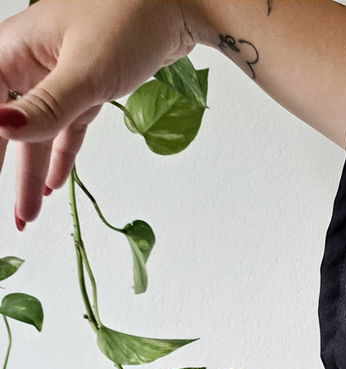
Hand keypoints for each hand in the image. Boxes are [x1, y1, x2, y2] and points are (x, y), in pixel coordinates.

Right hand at [0, 0, 195, 227]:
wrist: (177, 4)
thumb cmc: (129, 20)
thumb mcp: (84, 72)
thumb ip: (47, 107)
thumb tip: (4, 127)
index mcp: (12, 50)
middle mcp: (29, 62)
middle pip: (10, 125)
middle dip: (4, 168)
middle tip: (13, 217)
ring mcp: (58, 74)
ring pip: (39, 132)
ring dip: (31, 173)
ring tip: (27, 216)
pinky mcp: (88, 86)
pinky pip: (66, 128)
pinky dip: (60, 155)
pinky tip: (52, 185)